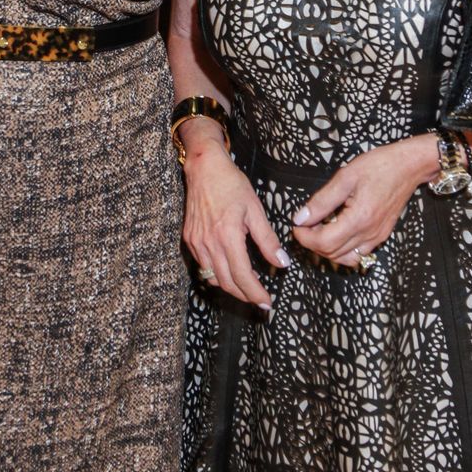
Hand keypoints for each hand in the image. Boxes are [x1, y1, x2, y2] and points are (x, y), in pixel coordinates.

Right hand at [182, 136, 289, 307]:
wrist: (204, 168)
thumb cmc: (231, 185)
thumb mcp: (255, 210)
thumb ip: (268, 240)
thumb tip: (282, 263)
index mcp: (228, 236)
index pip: (243, 276)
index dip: (256, 293)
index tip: (267, 303)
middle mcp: (209, 243)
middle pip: (227, 283)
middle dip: (245, 295)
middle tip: (260, 299)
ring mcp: (196, 243)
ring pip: (213, 278)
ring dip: (231, 287)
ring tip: (247, 288)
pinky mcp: (189, 239)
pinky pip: (203, 266)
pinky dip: (217, 274)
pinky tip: (229, 270)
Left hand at [291, 137, 433, 267]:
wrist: (409, 167)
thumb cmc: (380, 166)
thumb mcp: (346, 177)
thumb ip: (322, 200)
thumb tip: (301, 218)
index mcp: (359, 218)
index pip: (324, 242)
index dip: (305, 237)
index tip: (296, 226)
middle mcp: (369, 233)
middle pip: (332, 253)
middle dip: (312, 243)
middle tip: (305, 224)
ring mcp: (377, 237)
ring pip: (344, 258)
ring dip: (326, 248)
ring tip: (319, 228)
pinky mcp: (381, 236)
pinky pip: (357, 253)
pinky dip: (342, 249)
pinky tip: (337, 231)